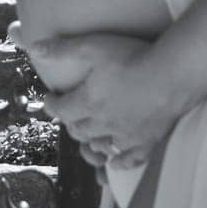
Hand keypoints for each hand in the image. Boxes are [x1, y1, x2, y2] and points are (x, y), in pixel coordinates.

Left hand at [32, 30, 177, 168]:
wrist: (171, 76)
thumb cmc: (131, 57)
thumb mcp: (92, 47)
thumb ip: (63, 50)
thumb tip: (35, 49)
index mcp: (87, 103)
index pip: (61, 109)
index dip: (52, 104)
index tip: (49, 98)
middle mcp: (103, 124)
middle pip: (80, 130)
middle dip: (71, 122)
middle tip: (69, 114)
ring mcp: (125, 137)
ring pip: (100, 146)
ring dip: (90, 141)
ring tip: (88, 134)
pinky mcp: (146, 143)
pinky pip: (128, 159)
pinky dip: (118, 161)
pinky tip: (115, 160)